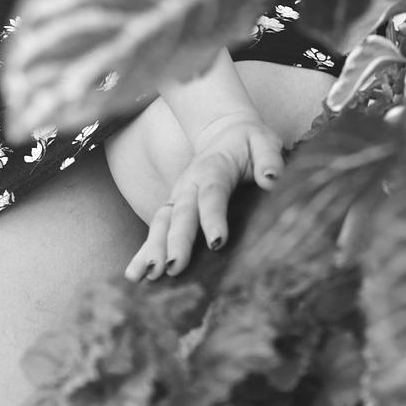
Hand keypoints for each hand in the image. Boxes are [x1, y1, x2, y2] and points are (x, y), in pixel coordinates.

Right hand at [124, 109, 283, 282]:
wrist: (224, 130)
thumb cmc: (249, 141)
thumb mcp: (263, 141)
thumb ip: (268, 159)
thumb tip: (271, 179)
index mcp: (214, 168)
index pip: (213, 194)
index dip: (213, 217)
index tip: (217, 243)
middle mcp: (190, 183)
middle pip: (182, 213)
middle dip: (176, 241)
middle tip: (173, 268)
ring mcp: (178, 196)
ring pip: (161, 222)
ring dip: (153, 248)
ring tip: (147, 276)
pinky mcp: (173, 208)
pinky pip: (155, 229)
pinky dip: (143, 252)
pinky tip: (135, 276)